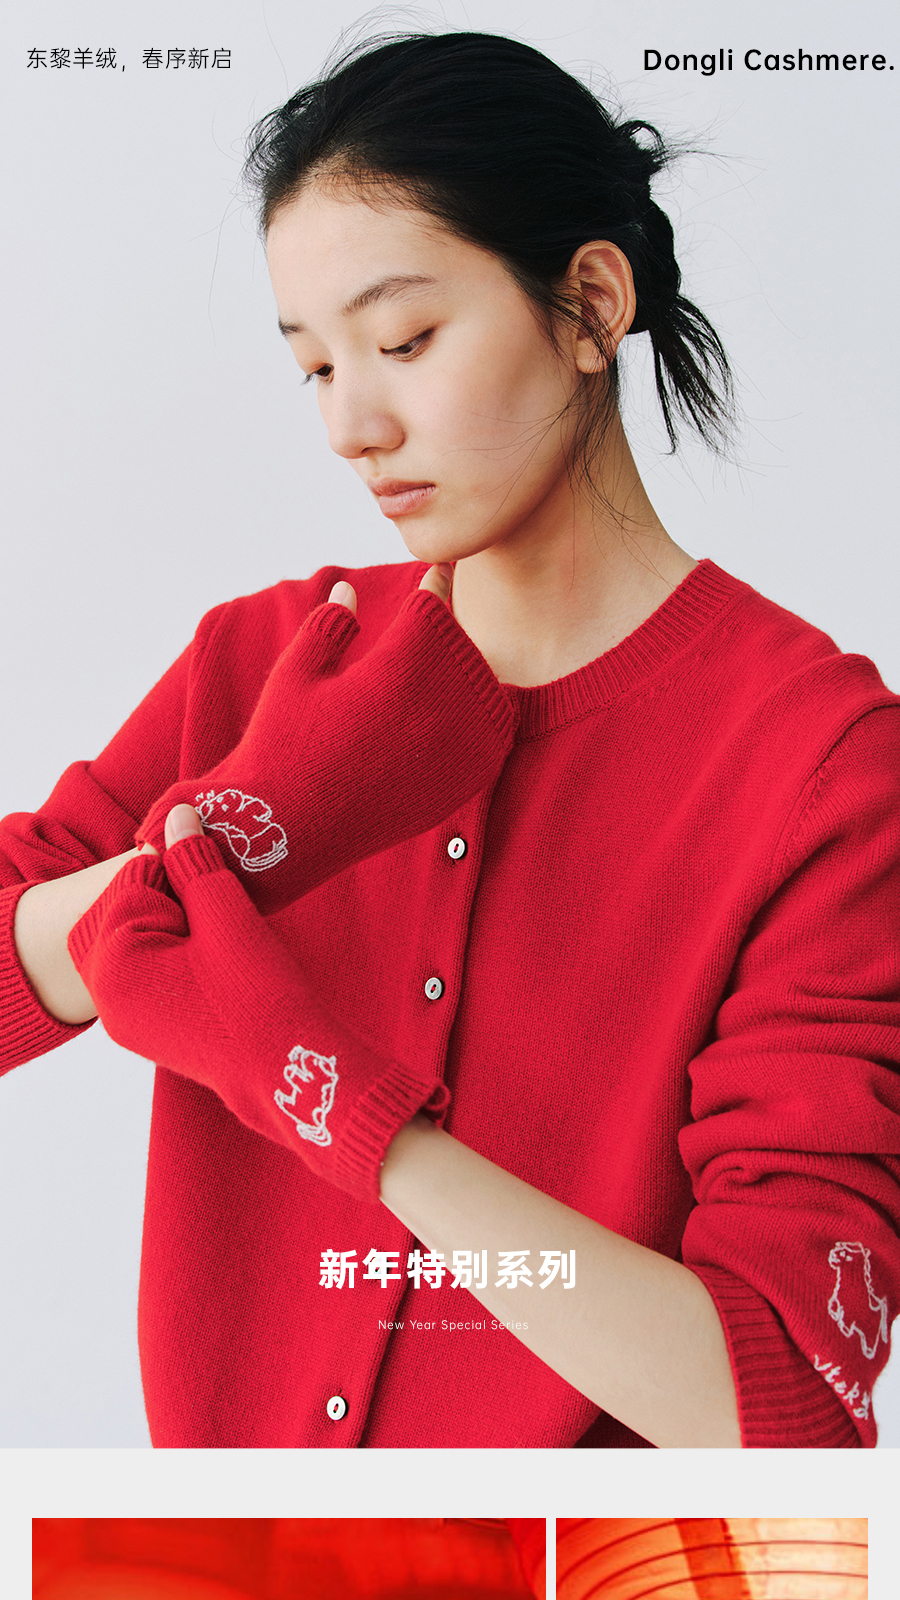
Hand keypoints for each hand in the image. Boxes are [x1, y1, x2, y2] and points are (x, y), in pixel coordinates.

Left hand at [69, 811, 448, 1202]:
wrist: (292, 1073)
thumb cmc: (261, 995)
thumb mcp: (227, 916)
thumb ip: (195, 861)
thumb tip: (177, 815)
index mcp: (112, 965)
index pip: (133, 883)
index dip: (183, 875)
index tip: (221, 898)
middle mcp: (107, 997)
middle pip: (128, 911)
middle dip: (172, 899)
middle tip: (220, 919)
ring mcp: (126, 1020)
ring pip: (142, 941)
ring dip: (180, 926)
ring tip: (225, 942)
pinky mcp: (150, 1032)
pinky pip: (152, 972)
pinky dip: (181, 955)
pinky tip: (220, 964)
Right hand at [135, 563, 513, 914]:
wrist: (290, 832)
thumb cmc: (283, 745)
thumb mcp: (296, 676)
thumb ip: (328, 627)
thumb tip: (350, 588)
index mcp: (396, 670)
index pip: (433, 607)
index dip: (436, 582)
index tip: (438, 569)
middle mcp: (436, 708)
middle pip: (462, 645)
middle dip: (446, 630)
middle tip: (436, 618)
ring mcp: (453, 750)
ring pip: (485, 687)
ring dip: (468, 671)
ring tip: (441, 666)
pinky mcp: (460, 785)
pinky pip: (493, 736)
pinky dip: (483, 717)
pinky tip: (461, 709)